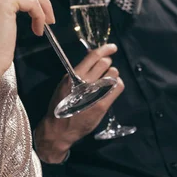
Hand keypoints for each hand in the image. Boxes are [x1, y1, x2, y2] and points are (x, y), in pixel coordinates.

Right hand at [34, 44, 123, 162]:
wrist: (60, 128)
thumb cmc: (61, 104)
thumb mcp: (64, 84)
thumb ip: (78, 72)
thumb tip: (91, 59)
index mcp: (73, 75)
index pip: (93, 56)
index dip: (105, 49)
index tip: (112, 47)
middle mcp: (85, 82)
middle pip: (105, 63)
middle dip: (107, 63)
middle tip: (106, 68)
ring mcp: (94, 93)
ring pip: (113, 74)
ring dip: (112, 74)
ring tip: (107, 80)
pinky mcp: (102, 104)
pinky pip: (117, 87)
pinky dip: (117, 84)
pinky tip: (112, 87)